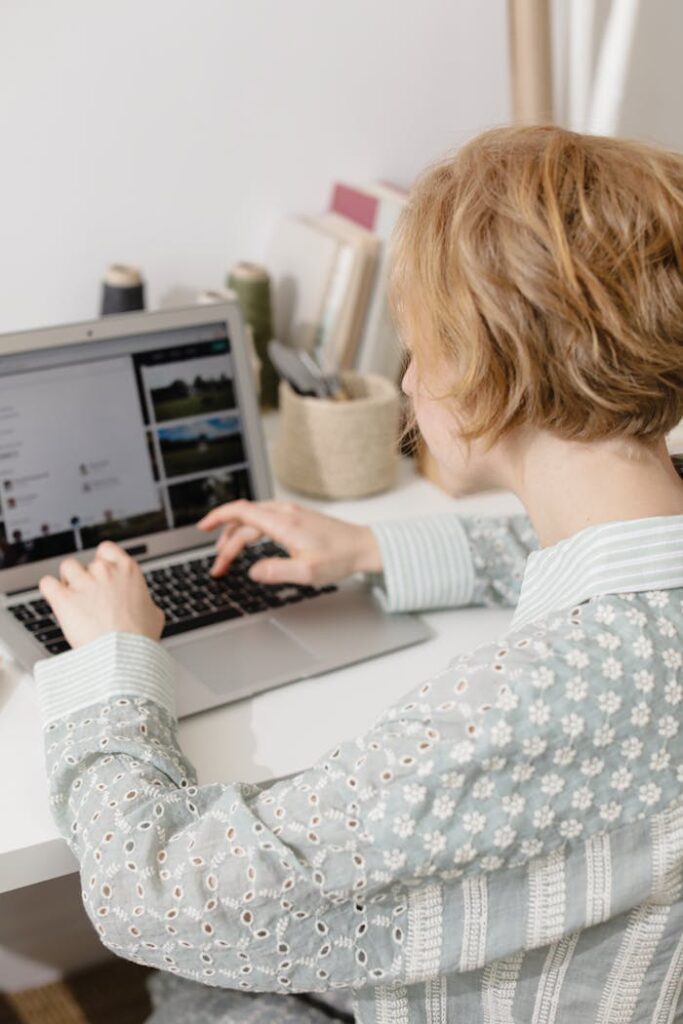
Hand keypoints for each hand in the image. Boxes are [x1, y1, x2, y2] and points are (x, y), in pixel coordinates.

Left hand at [39, 542, 163, 649]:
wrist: (123, 655)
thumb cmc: (140, 638)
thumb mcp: (154, 616)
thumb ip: (146, 604)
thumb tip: (146, 609)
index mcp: (127, 570)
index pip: (107, 549)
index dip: (102, 560)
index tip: (101, 574)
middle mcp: (105, 571)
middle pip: (86, 562)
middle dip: (86, 578)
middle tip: (89, 597)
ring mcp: (84, 583)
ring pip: (67, 567)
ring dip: (67, 579)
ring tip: (71, 596)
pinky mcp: (64, 598)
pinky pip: (47, 583)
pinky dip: (50, 590)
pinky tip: (55, 599)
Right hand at [197, 499, 382, 585]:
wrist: (364, 547)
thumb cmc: (340, 558)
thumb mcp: (307, 572)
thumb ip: (277, 571)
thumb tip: (252, 572)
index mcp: (283, 523)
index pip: (241, 512)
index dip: (218, 518)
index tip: (202, 527)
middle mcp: (285, 513)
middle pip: (244, 520)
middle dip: (225, 541)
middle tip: (217, 566)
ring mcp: (291, 513)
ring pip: (253, 519)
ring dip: (236, 537)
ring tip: (227, 557)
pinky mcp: (297, 518)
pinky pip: (264, 520)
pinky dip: (250, 532)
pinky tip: (249, 545)